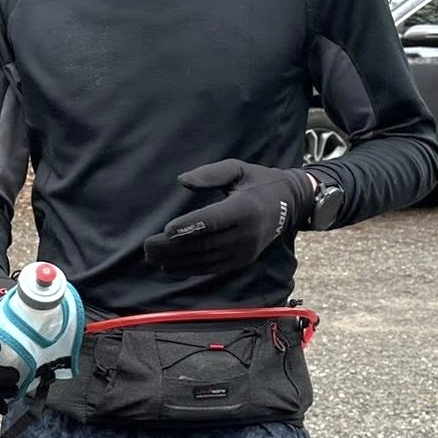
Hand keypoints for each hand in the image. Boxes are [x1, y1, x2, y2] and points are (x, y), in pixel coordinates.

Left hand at [144, 159, 314, 275]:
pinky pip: (213, 267)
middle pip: (205, 243)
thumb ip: (211, 173)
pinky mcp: (242, 261)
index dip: (190, 226)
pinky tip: (170, 266)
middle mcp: (247, 234)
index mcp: (246, 208)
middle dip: (174, 247)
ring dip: (177, 260)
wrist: (289, 205)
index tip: (167, 230)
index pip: (214, 220)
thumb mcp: (238, 168)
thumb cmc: (258, 182)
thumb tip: (183, 180)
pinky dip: (190, 268)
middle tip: (148, 246)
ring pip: (206, 259)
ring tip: (152, 257)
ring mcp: (245, 251)